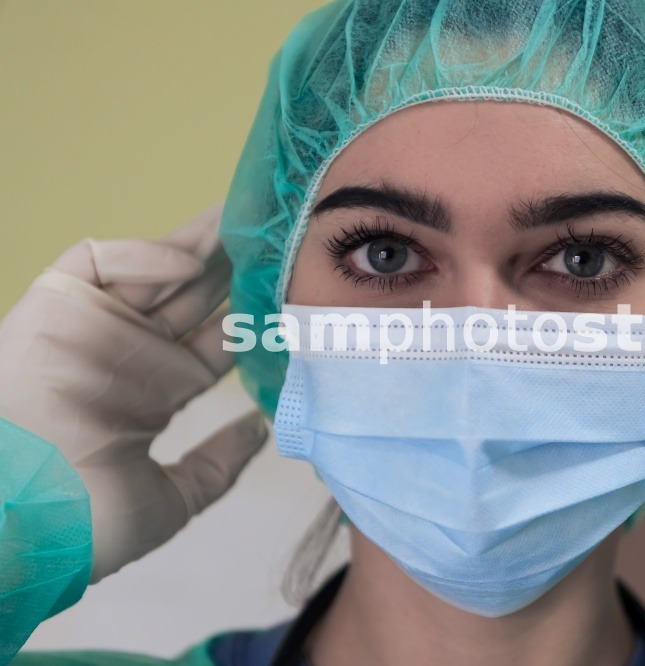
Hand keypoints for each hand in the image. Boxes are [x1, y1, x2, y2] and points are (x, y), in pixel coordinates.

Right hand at [0, 204, 268, 582]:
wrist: (21, 522)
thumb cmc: (88, 522)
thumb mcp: (174, 499)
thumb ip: (217, 465)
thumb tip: (259, 430)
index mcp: (157, 391)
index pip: (214, 338)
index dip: (251, 314)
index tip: (292, 292)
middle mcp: (130, 352)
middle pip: (190, 295)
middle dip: (230, 265)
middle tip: (273, 235)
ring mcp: (95, 326)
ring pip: (151, 269)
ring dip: (196, 244)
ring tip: (243, 217)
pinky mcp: (54, 304)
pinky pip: (96, 260)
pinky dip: (142, 255)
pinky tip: (189, 264)